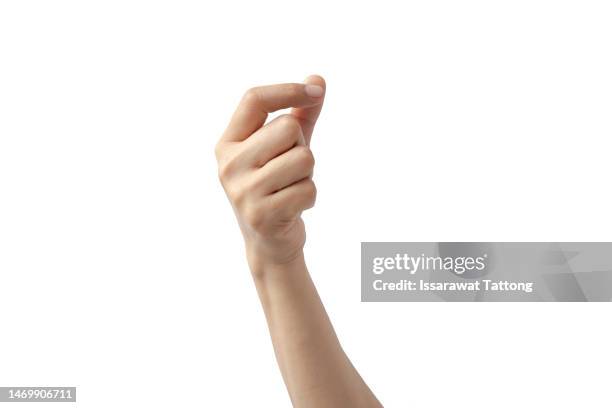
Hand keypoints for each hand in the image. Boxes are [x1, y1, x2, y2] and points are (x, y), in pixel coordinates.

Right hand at [215, 76, 325, 269]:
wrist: (269, 243)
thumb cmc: (278, 187)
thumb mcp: (285, 149)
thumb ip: (300, 115)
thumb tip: (318, 79)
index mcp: (228, 143)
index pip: (255, 99)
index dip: (287, 89)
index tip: (314, 92)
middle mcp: (229, 164)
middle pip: (287, 128)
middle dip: (301, 146)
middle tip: (289, 169)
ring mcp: (242, 191)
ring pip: (303, 158)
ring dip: (307, 174)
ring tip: (290, 188)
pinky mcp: (262, 215)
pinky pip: (308, 188)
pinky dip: (309, 197)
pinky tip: (293, 207)